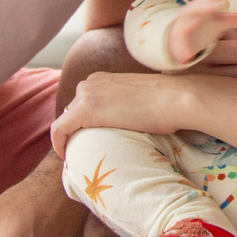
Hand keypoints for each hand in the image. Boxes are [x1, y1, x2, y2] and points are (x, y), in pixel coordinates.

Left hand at [52, 71, 197, 157]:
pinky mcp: (84, 110)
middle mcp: (91, 82)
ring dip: (70, 138)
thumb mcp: (143, 99)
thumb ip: (128, 104)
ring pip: (66, 121)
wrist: (176, 98)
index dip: (83, 123)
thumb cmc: (170, 102)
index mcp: (104, 77)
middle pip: (73, 111)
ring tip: (80, 156)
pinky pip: (60, 130)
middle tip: (85, 151)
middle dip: (76, 131)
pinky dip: (60, 144)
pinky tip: (66, 158)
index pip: (84, 101)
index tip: (90, 139)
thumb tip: (134, 119)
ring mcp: (86, 94)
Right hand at [165, 0, 236, 65]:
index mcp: (202, 6)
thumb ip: (231, 19)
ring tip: (196, 24)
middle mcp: (192, 14)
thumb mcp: (217, 21)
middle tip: (219, 5)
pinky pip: (180, 44)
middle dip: (207, 6)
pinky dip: (183, 51)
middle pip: (199, 7)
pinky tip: (188, 58)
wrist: (180, 34)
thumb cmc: (202, 25)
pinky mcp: (178, 39)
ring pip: (186, 24)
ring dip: (190, 24)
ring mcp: (183, 26)